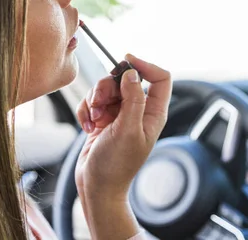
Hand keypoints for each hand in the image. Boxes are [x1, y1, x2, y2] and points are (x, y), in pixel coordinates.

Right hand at [74, 54, 171, 237]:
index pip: (160, 78)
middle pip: (126, 79)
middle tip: (100, 102)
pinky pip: (93, 101)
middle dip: (109, 86)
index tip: (126, 60)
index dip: (145, 65)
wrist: (96, 187)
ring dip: (95, 99)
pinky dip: (86, 109)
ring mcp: (120, 114)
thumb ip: (133, 100)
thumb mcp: (127, 130)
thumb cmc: (116, 165)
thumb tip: (133, 74)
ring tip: (94, 118)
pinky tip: (87, 126)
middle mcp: (139, 111)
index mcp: (153, 113)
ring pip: (107, 88)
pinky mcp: (103, 119)